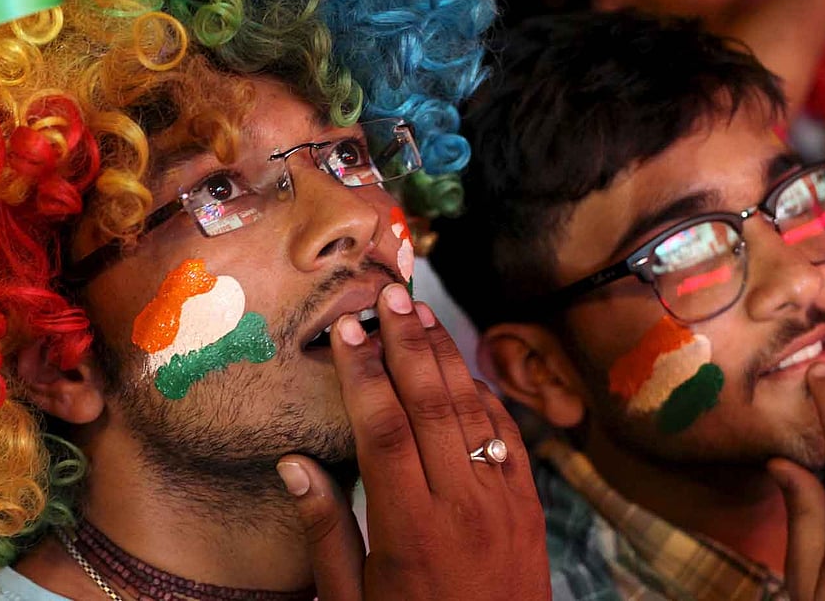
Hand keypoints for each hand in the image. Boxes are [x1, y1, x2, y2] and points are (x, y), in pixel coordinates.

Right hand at [278, 283, 550, 600]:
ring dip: (446, 358)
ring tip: (421, 315)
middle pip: (432, 404)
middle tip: (390, 294)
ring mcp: (504, 506)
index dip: (364, 372)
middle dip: (409, 342)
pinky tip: (465, 373)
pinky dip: (486, 399)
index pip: (383, 428)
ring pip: (473, 412)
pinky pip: (508, 440)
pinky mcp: (531, 511)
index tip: (348, 329)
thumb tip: (293, 462)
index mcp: (410, 529)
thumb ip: (324, 531)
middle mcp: (462, 507)